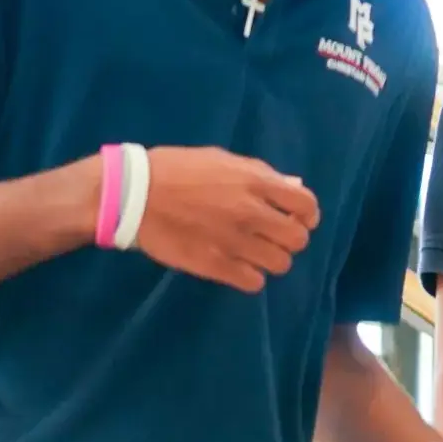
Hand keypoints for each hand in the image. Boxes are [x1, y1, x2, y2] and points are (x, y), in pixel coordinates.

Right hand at [135, 146, 320, 291]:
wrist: (135, 194)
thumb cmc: (176, 169)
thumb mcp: (222, 159)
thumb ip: (259, 174)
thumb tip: (291, 187)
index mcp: (255, 182)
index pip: (306, 205)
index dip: (307, 215)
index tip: (298, 218)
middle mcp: (252, 213)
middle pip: (298, 239)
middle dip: (290, 238)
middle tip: (273, 237)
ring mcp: (234, 242)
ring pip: (280, 264)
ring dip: (271, 259)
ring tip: (254, 253)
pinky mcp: (215, 266)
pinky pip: (254, 282)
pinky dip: (251, 277)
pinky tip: (238, 267)